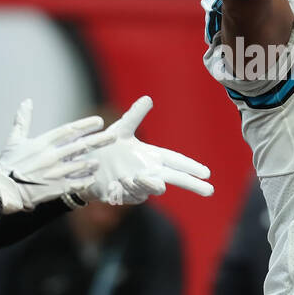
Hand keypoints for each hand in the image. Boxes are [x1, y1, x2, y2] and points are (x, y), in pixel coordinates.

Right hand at [0, 100, 115, 215]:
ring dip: (91, 162)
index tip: (99, 122)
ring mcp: (55, 173)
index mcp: (42, 143)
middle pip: (80, 146)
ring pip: (80, 165)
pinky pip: (76, 183)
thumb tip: (26, 101)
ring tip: (99, 160)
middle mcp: (51, 156)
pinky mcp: (56, 188)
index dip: (85, 125)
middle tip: (112, 136)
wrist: (3, 189)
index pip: (69, 130)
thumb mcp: (14, 140)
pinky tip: (91, 178)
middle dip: (98, 140)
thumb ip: (22, 120)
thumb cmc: (8, 164)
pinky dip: (85, 180)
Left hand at [82, 96, 213, 205]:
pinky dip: (124, 191)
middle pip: (176, 179)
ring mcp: (138, 186)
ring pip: (152, 189)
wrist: (84, 165)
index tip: (207, 172)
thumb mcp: (120, 130)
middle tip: (209, 190)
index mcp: (151, 156)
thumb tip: (148, 98)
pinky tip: (114, 185)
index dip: (191, 166)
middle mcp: (148, 172)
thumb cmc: (105, 147)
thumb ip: (134, 116)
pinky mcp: (125, 196)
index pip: (176, 161)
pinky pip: (131, 196)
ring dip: (145, 184)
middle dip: (192, 184)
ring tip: (130, 178)